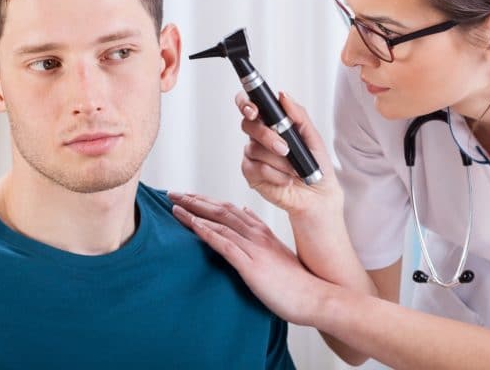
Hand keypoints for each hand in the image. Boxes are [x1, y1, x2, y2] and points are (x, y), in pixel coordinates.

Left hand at [168, 192, 330, 325]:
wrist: (317, 297)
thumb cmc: (298, 282)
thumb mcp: (277, 252)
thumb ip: (261, 232)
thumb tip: (245, 212)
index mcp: (262, 232)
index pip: (229, 210)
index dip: (207, 201)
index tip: (189, 196)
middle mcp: (257, 235)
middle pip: (220, 210)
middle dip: (195, 200)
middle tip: (172, 193)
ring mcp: (254, 248)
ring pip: (219, 223)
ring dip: (194, 212)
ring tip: (174, 204)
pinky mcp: (251, 265)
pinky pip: (224, 244)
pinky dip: (206, 231)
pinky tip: (191, 224)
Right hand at [236, 91, 342, 219]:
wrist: (318, 194)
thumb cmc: (315, 164)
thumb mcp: (312, 136)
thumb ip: (298, 114)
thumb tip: (283, 96)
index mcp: (272, 123)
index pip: (250, 105)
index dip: (246, 104)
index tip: (254, 110)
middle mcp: (260, 137)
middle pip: (248, 125)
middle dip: (267, 136)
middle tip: (285, 148)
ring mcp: (254, 155)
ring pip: (254, 148)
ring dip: (278, 160)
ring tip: (293, 168)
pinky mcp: (251, 173)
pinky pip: (256, 168)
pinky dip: (274, 174)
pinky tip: (285, 179)